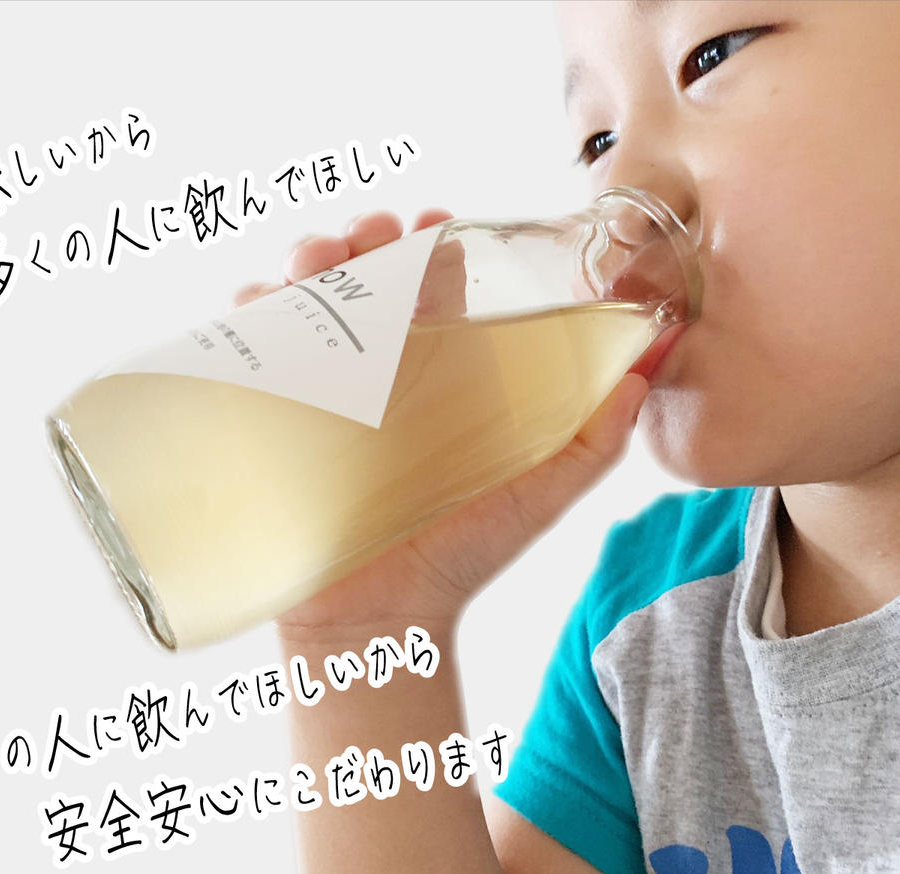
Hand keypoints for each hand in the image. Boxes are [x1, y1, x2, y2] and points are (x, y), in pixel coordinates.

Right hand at [234, 210, 650, 638]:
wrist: (380, 619)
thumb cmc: (458, 557)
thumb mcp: (539, 492)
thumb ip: (597, 435)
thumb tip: (651, 363)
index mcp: (440, 369)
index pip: (434, 280)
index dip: (432, 241)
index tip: (435, 226)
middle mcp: (378, 368)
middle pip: (364, 272)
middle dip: (363, 235)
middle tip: (369, 237)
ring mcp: (321, 387)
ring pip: (303, 293)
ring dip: (307, 259)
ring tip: (316, 264)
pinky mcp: (272, 412)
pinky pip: (249, 343)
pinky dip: (249, 309)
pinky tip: (265, 307)